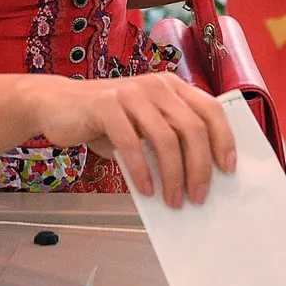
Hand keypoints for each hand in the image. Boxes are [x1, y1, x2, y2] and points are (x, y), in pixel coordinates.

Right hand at [23, 72, 235, 207]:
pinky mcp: (106, 104)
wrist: (57, 105)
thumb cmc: (106, 121)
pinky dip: (142, 170)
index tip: (228, 169)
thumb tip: (195, 180)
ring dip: (172, 175)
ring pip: (166, 137)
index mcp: (171, 87)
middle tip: (198, 197)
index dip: (224, 139)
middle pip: (192, 128)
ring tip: (172, 200)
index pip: (210, 110)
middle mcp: (156, 85)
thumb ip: (167, 141)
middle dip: (199, 167)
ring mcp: (131, 92)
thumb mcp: (142, 126)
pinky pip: (131, 142)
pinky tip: (145, 189)